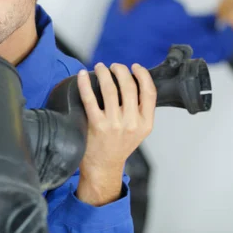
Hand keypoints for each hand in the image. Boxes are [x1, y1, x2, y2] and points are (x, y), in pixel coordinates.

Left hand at [75, 63, 156, 205]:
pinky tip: (82, 75)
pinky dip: (85, 84)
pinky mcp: (96, 125)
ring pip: (110, 89)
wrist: (103, 166)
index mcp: (145, 123)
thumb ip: (139, 111)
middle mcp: (131, 123)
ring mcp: (114, 124)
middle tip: (113, 66)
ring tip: (100, 67)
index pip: (150, 93)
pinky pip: (90, 99)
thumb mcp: (138, 131)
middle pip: (129, 87)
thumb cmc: (119, 145)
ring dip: (104, 73)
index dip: (143, 75)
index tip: (135, 67)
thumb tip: (132, 82)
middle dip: (121, 71)